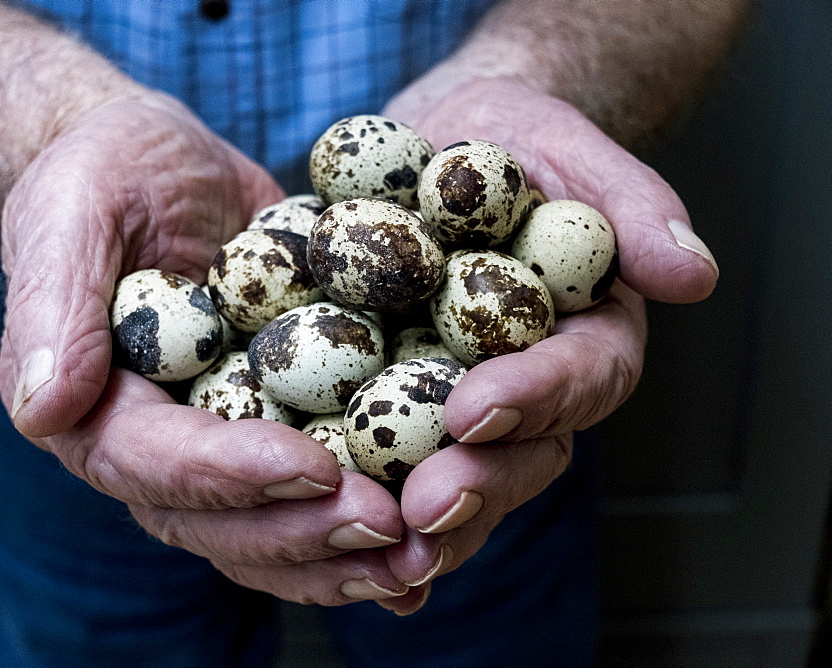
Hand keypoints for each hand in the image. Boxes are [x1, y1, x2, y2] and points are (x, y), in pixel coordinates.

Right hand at [0, 94, 408, 604]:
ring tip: (421, 557)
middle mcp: (150, 445)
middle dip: (301, 532)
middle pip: (216, 518)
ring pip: (267, 528)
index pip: (152, 459)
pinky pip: (310, 493)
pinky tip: (427, 543)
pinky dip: (361, 525)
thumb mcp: (73, 206)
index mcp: (89, 403)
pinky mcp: (269, 427)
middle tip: (389, 529)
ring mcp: (214, 445)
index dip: (231, 472)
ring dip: (342, 554)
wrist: (161, 165)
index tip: (314, 470)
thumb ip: (55, 302)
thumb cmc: (106, 169)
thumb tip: (44, 409)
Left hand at [376, 77, 716, 613]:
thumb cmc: (515, 139)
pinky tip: (320, 531)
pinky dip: (360, 498)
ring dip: (418, 518)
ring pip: (453, 475)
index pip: (578, 377)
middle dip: (475, 484)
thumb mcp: (571, 150)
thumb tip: (694, 276)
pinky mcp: (391, 399)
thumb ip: (636, 207)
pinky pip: (380, 456)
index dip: (532, 398)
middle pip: (519, 453)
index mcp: (586, 337)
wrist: (439, 142)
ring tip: (374, 546)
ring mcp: (457, 400)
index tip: (475, 410)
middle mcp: (528, 387)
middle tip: (424, 511)